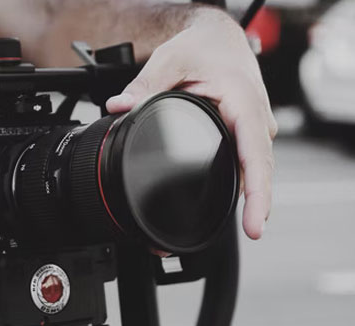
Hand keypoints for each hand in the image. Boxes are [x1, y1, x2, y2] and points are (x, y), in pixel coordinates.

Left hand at [106, 7, 276, 239]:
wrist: (219, 37)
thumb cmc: (203, 47)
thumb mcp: (171, 59)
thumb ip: (145, 85)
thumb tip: (119, 106)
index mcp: (244, 102)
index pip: (255, 154)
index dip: (258, 191)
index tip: (256, 222)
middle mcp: (256, 119)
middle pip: (261, 169)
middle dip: (259, 204)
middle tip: (252, 233)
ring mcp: (254, 130)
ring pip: (256, 169)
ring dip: (253, 198)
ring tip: (246, 227)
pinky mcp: (245, 137)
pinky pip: (248, 165)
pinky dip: (244, 186)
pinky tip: (232, 206)